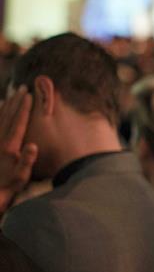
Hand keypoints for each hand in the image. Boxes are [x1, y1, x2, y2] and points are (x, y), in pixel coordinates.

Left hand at [0, 86, 36, 213]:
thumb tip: (33, 145)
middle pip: (9, 115)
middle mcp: (1, 140)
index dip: (24, 108)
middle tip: (22, 88)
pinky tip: (1, 107)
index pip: (18, 122)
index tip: (29, 95)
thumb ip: (27, 160)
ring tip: (13, 94)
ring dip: (8, 104)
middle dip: (16, 101)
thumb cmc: (10, 183)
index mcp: (10, 145)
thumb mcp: (21, 175)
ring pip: (1, 117)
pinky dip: (0, 113)